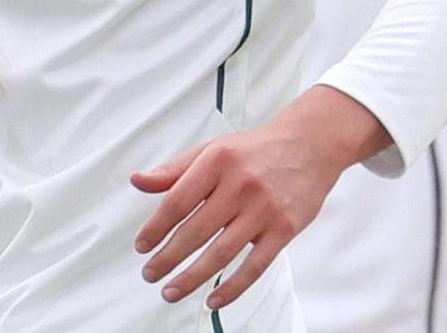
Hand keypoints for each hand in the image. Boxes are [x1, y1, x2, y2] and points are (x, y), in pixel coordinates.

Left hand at [131, 85, 387, 310]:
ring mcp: (264, 209)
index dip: (155, 228)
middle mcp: (239, 185)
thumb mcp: (211, 150)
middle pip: (195, 231)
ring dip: (192, 278)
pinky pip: (255, 266)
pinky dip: (232, 287)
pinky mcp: (285, 229)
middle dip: (167, 258)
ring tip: (171, 291)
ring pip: (221, 253)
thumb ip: (174, 170)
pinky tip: (213, 300)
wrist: (310, 146)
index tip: (141, 247)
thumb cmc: (254, 150)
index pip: (176, 202)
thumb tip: (137, 181)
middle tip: (150, 275)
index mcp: (216, 162)